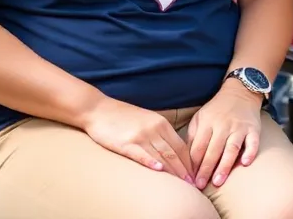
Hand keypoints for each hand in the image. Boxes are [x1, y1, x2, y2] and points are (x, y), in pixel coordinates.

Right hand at [80, 96, 194, 181]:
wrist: (98, 109)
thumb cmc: (122, 116)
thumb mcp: (147, 119)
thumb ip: (160, 131)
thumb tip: (172, 149)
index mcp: (161, 123)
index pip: (180, 145)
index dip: (189, 162)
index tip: (194, 174)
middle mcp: (154, 129)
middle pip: (174, 153)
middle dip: (184, 170)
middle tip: (192, 184)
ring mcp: (140, 136)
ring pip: (162, 155)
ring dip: (173, 171)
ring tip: (182, 183)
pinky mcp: (126, 143)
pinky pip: (141, 154)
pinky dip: (151, 162)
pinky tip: (159, 170)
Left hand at [187, 79, 264, 188]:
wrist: (240, 92)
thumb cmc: (216, 110)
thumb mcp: (200, 118)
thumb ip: (192, 137)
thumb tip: (186, 161)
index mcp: (207, 123)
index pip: (198, 147)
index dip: (193, 164)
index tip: (189, 179)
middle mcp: (223, 125)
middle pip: (213, 150)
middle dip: (205, 169)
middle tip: (200, 185)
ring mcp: (239, 127)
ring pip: (231, 148)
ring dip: (224, 166)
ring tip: (218, 182)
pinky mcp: (253, 128)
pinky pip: (253, 141)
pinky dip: (250, 152)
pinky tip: (245, 163)